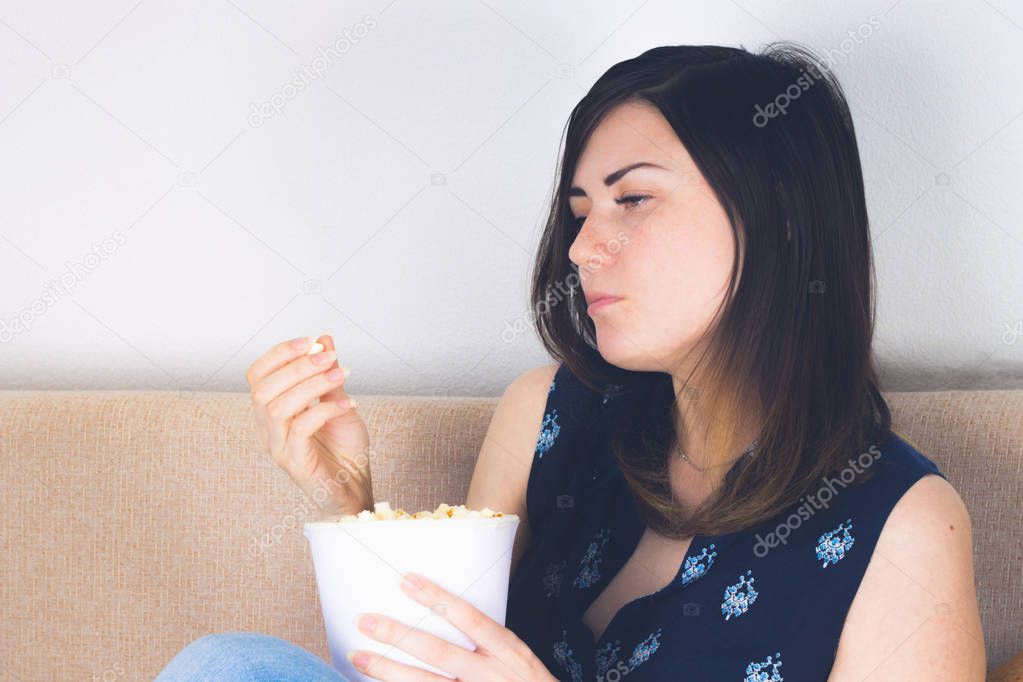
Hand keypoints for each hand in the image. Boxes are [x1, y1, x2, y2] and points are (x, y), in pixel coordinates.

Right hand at [246, 333, 372, 516]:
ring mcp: (279, 448)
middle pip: (262, 389)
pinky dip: (325, 410)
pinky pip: (300, 430)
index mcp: (272, 411)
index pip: (257, 376)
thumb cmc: (344, 449)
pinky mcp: (295, 464)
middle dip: (297, 366)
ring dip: (310, 385)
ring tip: (341, 374)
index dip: (279, 353)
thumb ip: (329, 376)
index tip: (311, 341)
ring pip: (276, 408)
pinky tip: (349, 405)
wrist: (355, 488)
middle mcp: (268, 429)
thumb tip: (324, 340)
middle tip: (330, 357)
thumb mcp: (339, 404)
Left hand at [349, 573, 556, 680]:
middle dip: (400, 635)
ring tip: (359, 655)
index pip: (470, 619)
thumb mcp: (520, 659)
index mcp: (508, 652)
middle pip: (439, 653)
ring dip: (388, 671)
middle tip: (366, 620)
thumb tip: (447, 612)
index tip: (406, 580)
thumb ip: (489, 641)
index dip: (438, 598)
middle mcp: (492, 675)